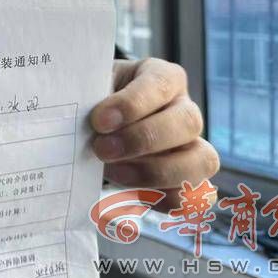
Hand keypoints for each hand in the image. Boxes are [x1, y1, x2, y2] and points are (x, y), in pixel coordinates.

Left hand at [90, 58, 219, 208]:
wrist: (95, 127)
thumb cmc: (95, 102)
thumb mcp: (91, 89)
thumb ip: (88, 97)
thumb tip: (74, 115)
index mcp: (162, 77)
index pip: (161, 83)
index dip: (132, 104)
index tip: (100, 120)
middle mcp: (184, 109)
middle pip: (188, 122)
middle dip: (142, 140)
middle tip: (102, 149)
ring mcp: (192, 145)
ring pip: (202, 161)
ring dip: (156, 172)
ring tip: (114, 173)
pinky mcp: (188, 180)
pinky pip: (194, 197)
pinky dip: (165, 199)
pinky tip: (132, 193)